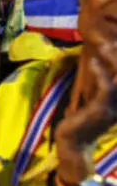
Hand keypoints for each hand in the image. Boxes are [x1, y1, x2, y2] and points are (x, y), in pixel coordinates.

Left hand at [55, 55, 116, 182]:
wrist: (72, 144)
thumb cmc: (80, 122)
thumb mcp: (93, 103)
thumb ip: (99, 89)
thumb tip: (97, 68)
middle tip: (112, 41)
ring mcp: (114, 108)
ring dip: (113, 60)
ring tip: (104, 45)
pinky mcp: (101, 110)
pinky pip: (106, 87)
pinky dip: (101, 72)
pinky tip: (92, 61)